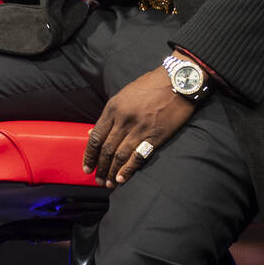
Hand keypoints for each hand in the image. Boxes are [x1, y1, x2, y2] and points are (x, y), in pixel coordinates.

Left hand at [82, 66, 195, 187]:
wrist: (177, 81)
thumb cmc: (149, 86)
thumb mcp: (123, 95)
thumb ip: (108, 115)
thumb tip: (92, 133)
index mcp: (113, 108)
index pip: (96, 136)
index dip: (90, 154)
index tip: (87, 166)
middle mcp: (124, 120)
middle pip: (106, 149)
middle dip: (100, 167)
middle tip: (97, 179)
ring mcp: (140, 129)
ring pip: (120, 155)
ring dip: (112, 172)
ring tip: (108, 183)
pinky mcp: (156, 136)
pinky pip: (138, 156)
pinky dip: (129, 169)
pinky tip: (122, 178)